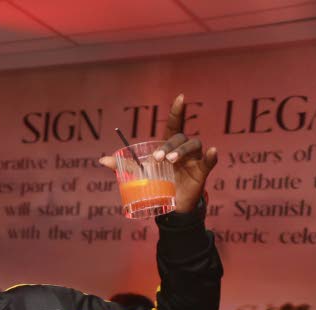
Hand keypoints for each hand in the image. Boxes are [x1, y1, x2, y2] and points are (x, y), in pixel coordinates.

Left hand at [98, 94, 217, 212]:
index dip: (177, 111)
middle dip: (169, 145)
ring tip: (171, 159)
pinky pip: (209, 161)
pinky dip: (211, 156)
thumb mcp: (139, 174)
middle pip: (179, 138)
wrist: (168, 206)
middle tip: (158, 158)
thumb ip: (123, 166)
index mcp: (169, 145)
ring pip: (193, 145)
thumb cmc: (156, 184)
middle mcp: (183, 148)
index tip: (181, 97)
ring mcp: (194, 159)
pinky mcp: (201, 172)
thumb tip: (102, 160)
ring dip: (182, 150)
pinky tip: (213, 151)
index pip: (174, 124)